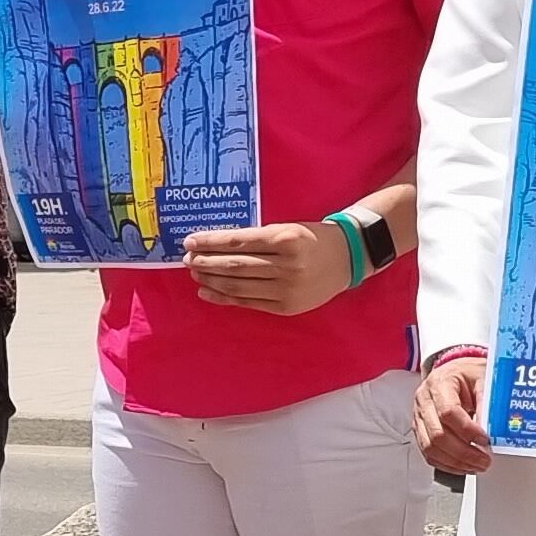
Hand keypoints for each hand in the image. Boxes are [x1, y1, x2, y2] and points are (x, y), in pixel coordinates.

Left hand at [179, 220, 352, 315]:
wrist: (347, 258)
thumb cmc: (312, 239)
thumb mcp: (287, 229)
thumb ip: (256, 238)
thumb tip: (216, 246)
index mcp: (286, 239)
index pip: (238, 242)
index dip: (210, 242)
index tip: (190, 242)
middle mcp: (287, 265)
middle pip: (235, 265)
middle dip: (206, 262)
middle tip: (187, 260)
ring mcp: (287, 289)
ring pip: (239, 286)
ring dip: (212, 280)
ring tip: (196, 273)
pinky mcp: (287, 306)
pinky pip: (249, 302)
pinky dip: (225, 298)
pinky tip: (208, 291)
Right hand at [416, 353, 493, 476]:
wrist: (457, 373)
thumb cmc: (470, 375)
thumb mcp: (484, 380)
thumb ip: (487, 404)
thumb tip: (493, 432)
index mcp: (439, 383)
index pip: (448, 412)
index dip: (467, 430)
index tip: (485, 440)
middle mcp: (424, 400)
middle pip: (437, 435)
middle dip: (464, 453)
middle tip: (484, 460)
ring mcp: (419, 417)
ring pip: (430, 448)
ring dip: (456, 462)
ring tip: (476, 465)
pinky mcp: (421, 431)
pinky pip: (429, 454)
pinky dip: (447, 464)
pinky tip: (464, 466)